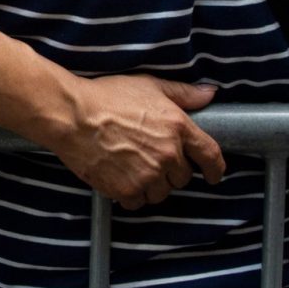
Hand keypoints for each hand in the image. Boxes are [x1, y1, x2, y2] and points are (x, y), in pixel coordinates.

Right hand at [45, 75, 223, 207]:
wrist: (72, 115)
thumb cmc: (106, 96)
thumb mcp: (149, 85)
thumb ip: (183, 94)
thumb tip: (210, 94)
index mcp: (178, 127)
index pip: (210, 155)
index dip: (216, 169)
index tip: (214, 175)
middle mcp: (168, 154)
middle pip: (182, 177)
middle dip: (170, 171)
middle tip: (149, 159)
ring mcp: (148, 174)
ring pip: (161, 193)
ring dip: (151, 185)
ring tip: (132, 168)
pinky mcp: (127, 189)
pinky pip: (138, 202)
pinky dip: (130, 195)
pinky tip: (119, 178)